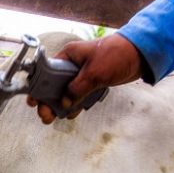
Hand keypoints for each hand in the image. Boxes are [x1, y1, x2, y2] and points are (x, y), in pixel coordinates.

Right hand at [27, 33, 142, 123]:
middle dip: (47, 101)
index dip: (38, 87)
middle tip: (44, 115)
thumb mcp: (94, 73)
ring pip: (65, 92)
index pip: (47, 71)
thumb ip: (78, 88)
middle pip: (53, 85)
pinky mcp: (90, 82)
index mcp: (68, 56)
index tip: (33, 101)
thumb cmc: (116, 55)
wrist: (141, 54)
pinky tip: (70, 114)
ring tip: (52, 118)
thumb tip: (64, 103)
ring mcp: (80, 74)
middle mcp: (71, 65)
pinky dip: (74, 105)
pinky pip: (77, 96)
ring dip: (59, 105)